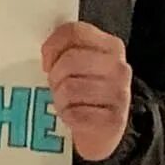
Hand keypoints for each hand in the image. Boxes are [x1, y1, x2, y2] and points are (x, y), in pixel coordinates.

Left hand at [43, 21, 134, 163]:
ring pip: (70, 88)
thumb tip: (44, 49)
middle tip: (56, 87)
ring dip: (60, 99)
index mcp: (111, 46)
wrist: (99, 132)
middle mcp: (119, 68)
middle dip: (55, 76)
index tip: (48, 61)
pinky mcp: (114, 120)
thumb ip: (66, 49)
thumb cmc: (83, 94)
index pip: (74, 32)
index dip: (53, 46)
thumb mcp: (78, 65)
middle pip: (70, 60)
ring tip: (66, 103)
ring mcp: (119, 94)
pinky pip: (75, 114)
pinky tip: (74, 118)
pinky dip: (68, 117)